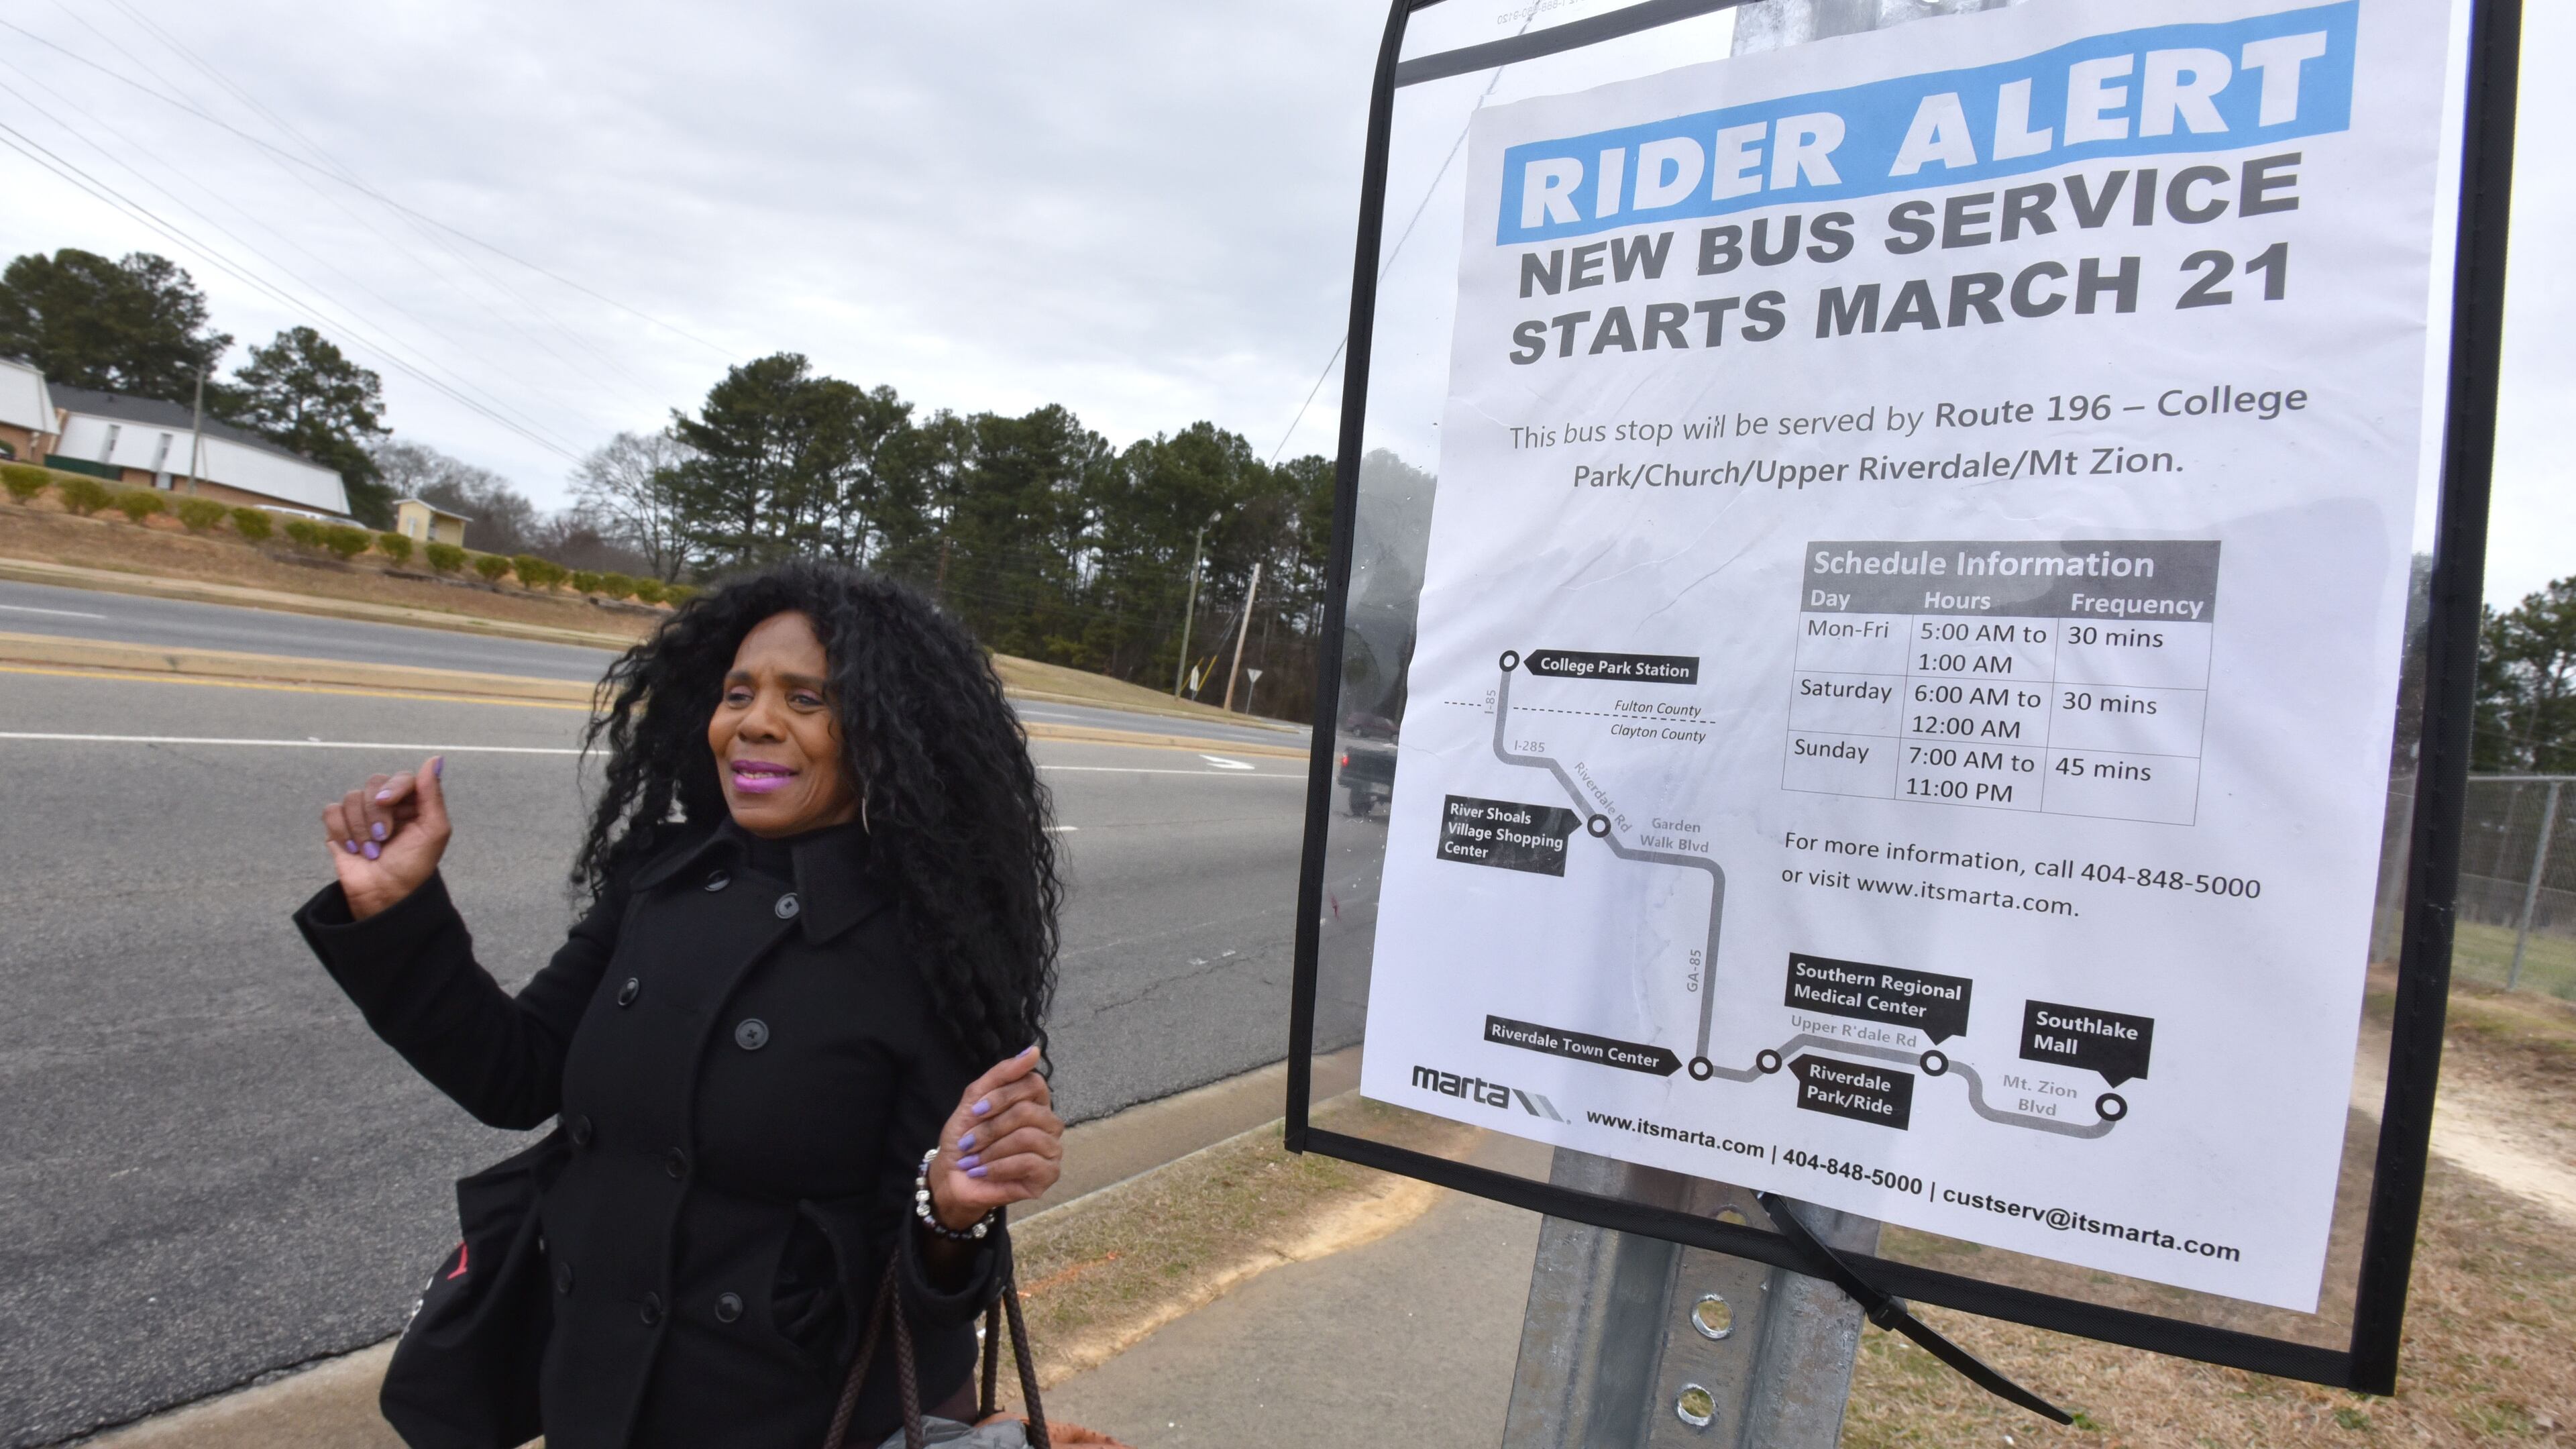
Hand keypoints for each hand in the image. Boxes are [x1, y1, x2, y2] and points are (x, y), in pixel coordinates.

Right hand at [321, 756, 451, 919]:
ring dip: (360, 827)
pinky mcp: (340, 826)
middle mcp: (387, 804)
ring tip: (371, 851)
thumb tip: (436, 758)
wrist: (384, 895)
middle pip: (373, 783)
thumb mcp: (434, 831)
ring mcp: (361, 814)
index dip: (393, 787)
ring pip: (351, 797)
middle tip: (383, 838)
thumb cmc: (413, 865)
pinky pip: (331, 811)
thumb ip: (433, 794)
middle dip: (375, 813)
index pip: (400, 777)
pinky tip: (352, 848)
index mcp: (412, 803)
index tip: (387, 802)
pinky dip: (341, 830)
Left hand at [927, 1046, 1061, 1228]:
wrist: (953, 1178)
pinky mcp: (1048, 1175)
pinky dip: (998, 1167)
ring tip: (973, 1160)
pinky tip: (982, 1172)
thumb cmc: (965, 1139)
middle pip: (1028, 1111)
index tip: (976, 1111)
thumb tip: (1034, 1050)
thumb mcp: (975, 1100)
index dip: (1002, 1096)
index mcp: (1035, 1102)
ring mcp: (1051, 1149)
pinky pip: (1028, 1163)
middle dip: (990, 1128)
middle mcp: (1049, 1124)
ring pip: (1028, 1137)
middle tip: (968, 1142)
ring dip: (991, 1149)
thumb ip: (1003, 1074)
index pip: (1034, 1084)